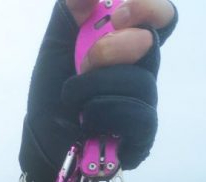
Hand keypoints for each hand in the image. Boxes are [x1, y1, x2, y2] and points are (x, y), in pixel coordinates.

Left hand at [18, 0, 176, 181]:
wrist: (42, 144)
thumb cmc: (52, 96)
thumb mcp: (56, 47)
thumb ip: (71, 14)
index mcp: (128, 44)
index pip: (162, 18)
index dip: (149, 9)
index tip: (118, 14)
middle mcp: (142, 72)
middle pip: (150, 46)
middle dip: (109, 51)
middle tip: (83, 64)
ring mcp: (145, 104)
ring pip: (139, 83)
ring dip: (95, 89)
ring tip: (74, 101)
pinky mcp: (143, 137)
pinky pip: (138, 117)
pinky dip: (104, 115)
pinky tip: (87, 122)